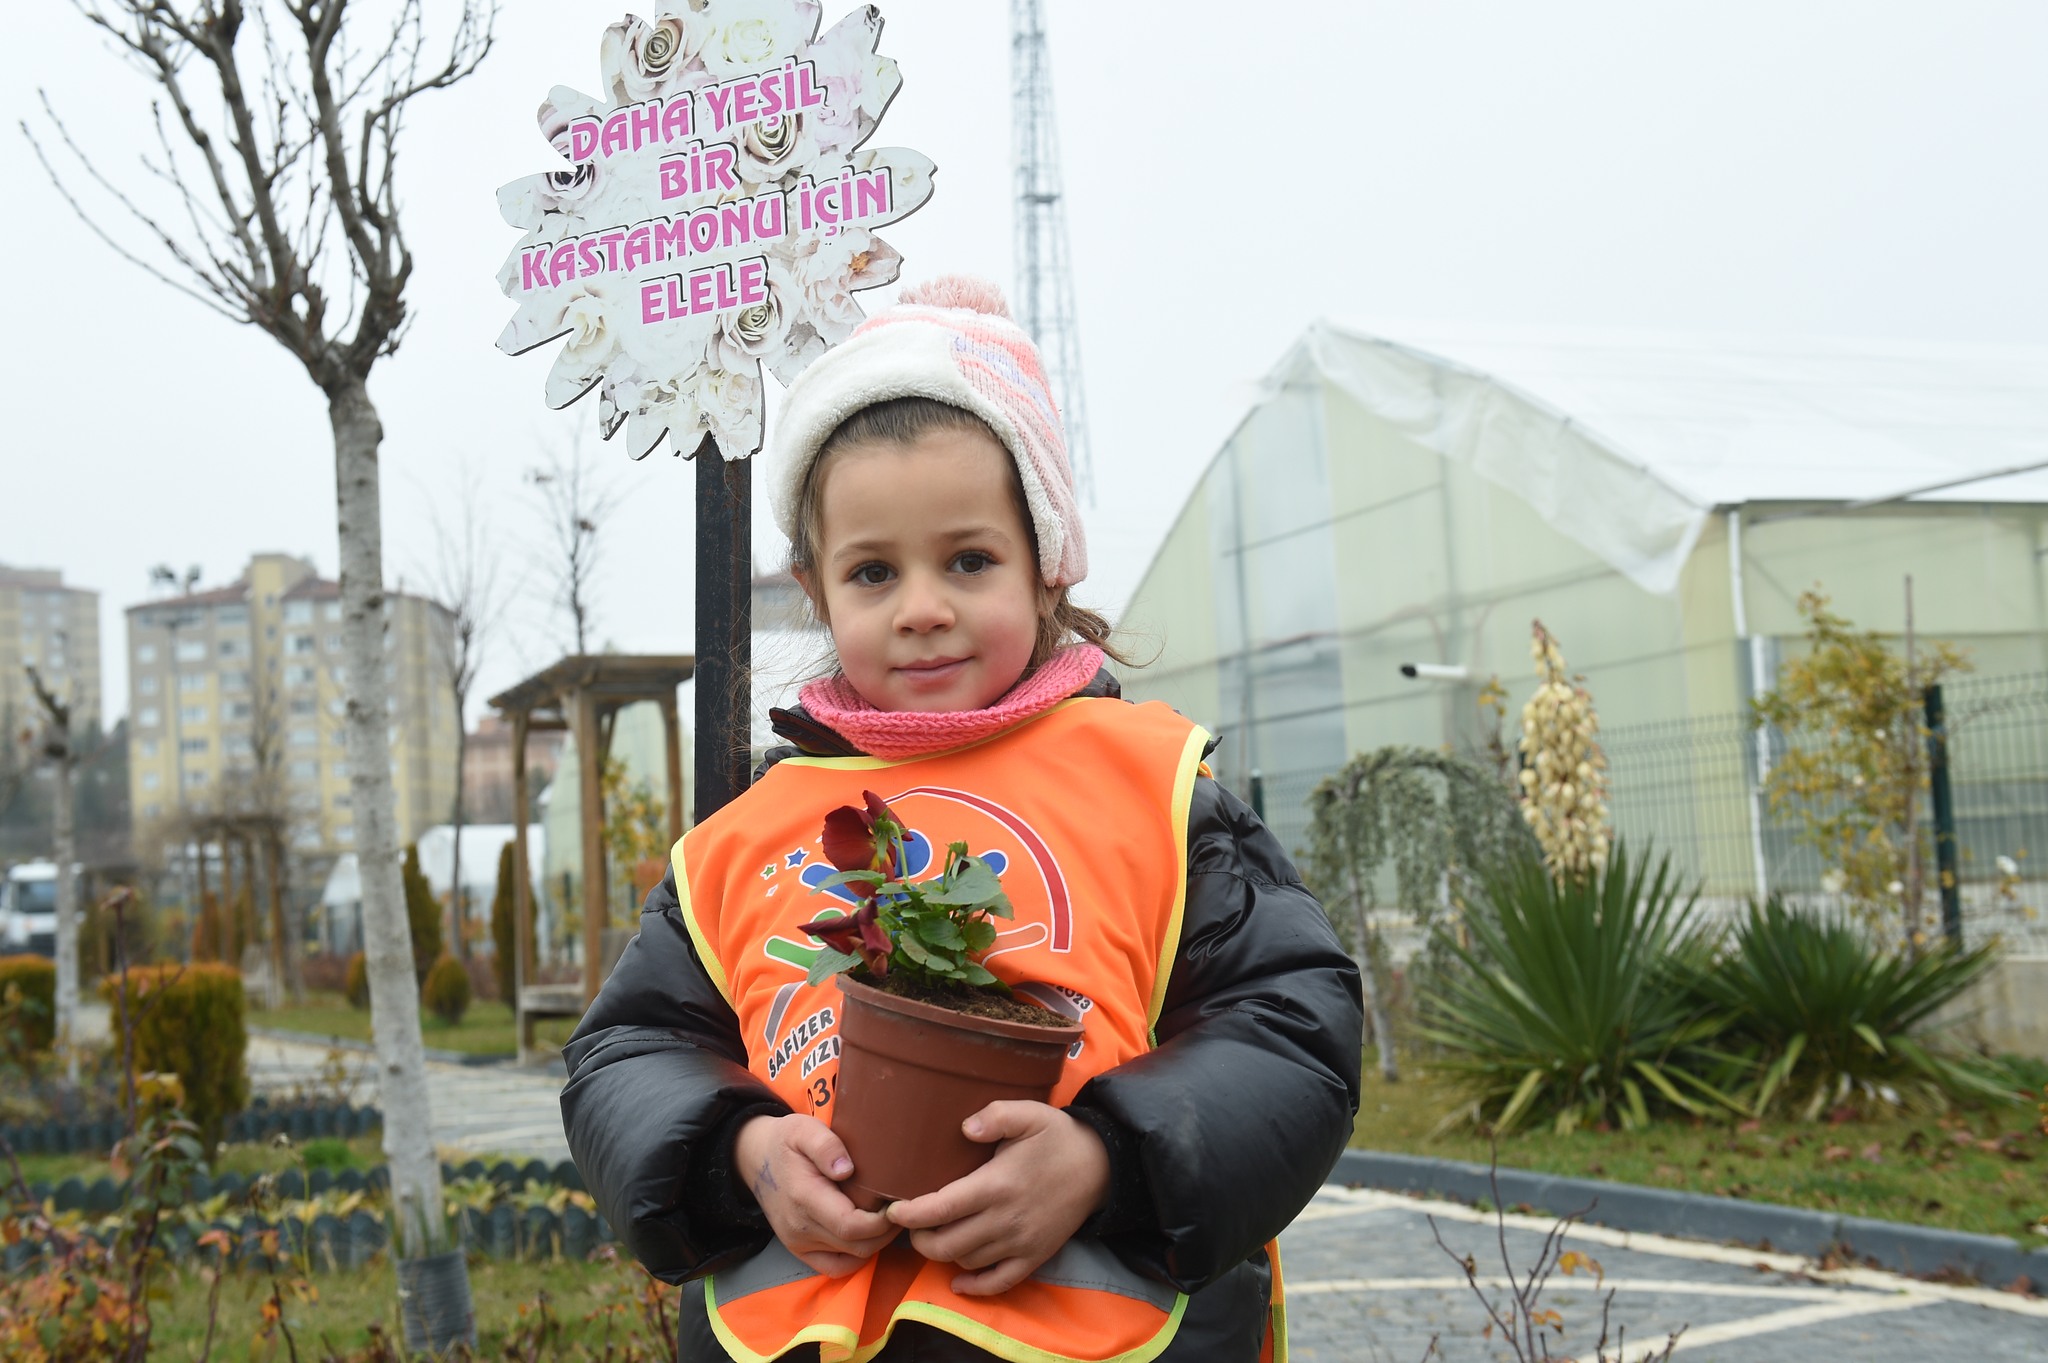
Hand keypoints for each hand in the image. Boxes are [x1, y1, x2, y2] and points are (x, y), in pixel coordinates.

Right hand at [734, 1113, 896, 1276]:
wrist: (755, 1160)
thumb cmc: (786, 1141)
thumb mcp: (804, 1129)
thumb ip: (826, 1145)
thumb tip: (846, 1169)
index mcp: (804, 1197)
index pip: (850, 1225)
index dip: (881, 1221)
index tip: (896, 1201)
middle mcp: (800, 1228)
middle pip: (857, 1245)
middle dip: (886, 1231)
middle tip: (899, 1207)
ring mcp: (798, 1243)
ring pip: (851, 1257)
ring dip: (876, 1242)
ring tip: (887, 1217)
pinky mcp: (800, 1250)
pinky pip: (836, 1267)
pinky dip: (857, 1256)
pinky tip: (868, 1234)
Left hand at [883, 1101, 1109, 1296]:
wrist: (1101, 1166)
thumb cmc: (1057, 1137)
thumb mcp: (1029, 1113)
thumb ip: (995, 1116)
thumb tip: (964, 1128)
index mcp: (997, 1185)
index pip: (941, 1209)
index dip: (910, 1214)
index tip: (893, 1208)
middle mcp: (1005, 1220)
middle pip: (946, 1244)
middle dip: (919, 1238)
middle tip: (911, 1222)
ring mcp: (1020, 1243)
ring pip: (966, 1262)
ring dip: (943, 1254)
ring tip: (934, 1236)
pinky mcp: (1034, 1257)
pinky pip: (998, 1282)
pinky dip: (974, 1286)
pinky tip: (959, 1280)